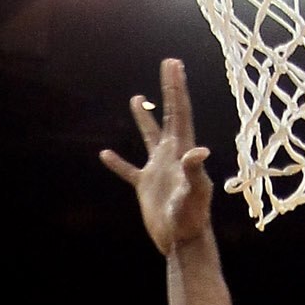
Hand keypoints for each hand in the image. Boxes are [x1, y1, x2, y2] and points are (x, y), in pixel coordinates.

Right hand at [101, 56, 213, 255]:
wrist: (182, 241)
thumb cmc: (192, 217)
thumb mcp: (195, 192)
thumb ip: (195, 171)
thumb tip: (199, 150)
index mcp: (182, 150)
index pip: (179, 111)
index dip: (176, 87)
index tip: (174, 64)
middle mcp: (171, 154)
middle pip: (168, 114)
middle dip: (168, 89)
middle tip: (168, 64)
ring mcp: (158, 169)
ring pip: (149, 137)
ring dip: (143, 118)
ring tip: (137, 98)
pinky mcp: (145, 186)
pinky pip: (128, 170)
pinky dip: (118, 163)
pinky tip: (105, 155)